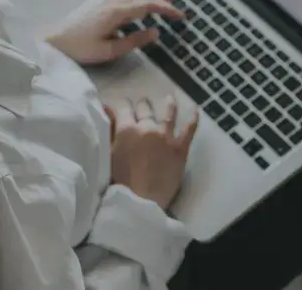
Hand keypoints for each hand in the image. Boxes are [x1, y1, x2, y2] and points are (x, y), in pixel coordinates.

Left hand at [46, 0, 183, 64]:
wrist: (57, 41)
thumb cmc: (81, 48)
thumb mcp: (110, 50)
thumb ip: (135, 40)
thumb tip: (156, 32)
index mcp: (116, 12)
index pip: (148, 5)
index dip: (167, 9)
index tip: (180, 16)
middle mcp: (113, 1)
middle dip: (164, 0)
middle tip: (179, 9)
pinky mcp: (102, 2)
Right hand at [104, 95, 197, 209]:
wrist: (140, 202)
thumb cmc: (119, 181)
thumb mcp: (108, 153)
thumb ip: (108, 130)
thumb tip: (106, 107)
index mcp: (126, 129)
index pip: (124, 107)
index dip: (124, 106)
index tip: (125, 107)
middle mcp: (146, 127)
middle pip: (145, 108)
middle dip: (143, 106)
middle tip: (143, 106)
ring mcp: (165, 136)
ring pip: (168, 113)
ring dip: (168, 104)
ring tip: (169, 99)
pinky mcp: (180, 148)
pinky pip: (189, 129)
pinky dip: (193, 118)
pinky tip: (195, 110)